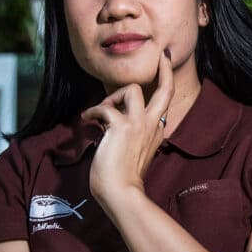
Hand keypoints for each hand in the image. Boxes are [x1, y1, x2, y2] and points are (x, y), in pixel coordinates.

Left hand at [81, 51, 173, 208]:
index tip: (165, 65)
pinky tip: (86, 120)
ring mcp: (138, 125)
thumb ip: (128, 136)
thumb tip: (107, 121)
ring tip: (100, 111)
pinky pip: (105, 107)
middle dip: (164, 70)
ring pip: (132, 89)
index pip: (163, 103)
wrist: (121, 193)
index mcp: (156, 133)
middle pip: (165, 90)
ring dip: (113, 95)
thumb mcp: (132, 154)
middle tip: (162, 57)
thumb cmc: (123, 180)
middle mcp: (151, 126)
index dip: (165, 83)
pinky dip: (92, 111)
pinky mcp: (121, 127)